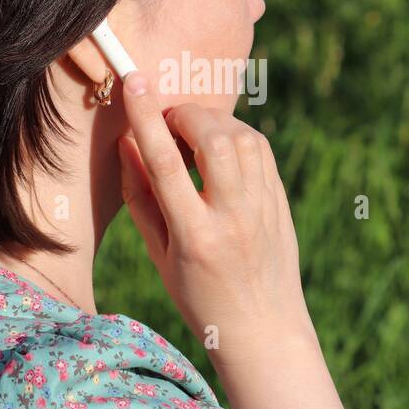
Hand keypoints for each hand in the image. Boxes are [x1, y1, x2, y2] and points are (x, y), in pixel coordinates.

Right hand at [116, 72, 314, 367]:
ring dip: (210, 122)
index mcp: (195, 238)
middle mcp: (233, 218)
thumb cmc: (199, 297)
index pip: (165, 163)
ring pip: (240, 138)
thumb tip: (128, 141)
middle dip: (184, 115)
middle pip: (211, 139)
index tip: (134, 80)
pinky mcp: (281, 201)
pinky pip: (259, 149)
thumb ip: (141, 197)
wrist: (263, 328)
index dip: (146, 117)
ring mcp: (263, 208)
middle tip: (166, 120)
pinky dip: (235, 135)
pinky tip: (218, 146)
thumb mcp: (160, 255)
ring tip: (190, 135)